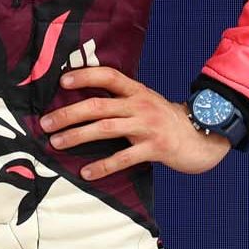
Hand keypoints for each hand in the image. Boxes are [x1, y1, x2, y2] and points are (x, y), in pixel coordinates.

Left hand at [38, 66, 231, 180]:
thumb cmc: (165, 121)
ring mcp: (148, 126)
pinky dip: (103, 166)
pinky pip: (124, 158)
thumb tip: (83, 101)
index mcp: (137, 91)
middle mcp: (141, 105)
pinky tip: (86, 172)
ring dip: (77, 136)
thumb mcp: (145, 102)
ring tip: (56, 143)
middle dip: (68, 114)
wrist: (204, 138)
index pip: (108, 76)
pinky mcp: (155, 149)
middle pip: (98, 105)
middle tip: (45, 123)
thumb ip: (120, 100)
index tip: (63, 81)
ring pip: (105, 128)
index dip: (85, 75)